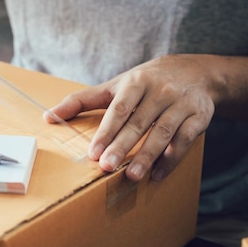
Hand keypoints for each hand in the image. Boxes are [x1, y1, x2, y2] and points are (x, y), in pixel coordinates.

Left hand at [46, 54, 214, 181]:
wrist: (194, 70)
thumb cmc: (144, 82)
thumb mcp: (114, 86)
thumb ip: (82, 100)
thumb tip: (48, 117)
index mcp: (135, 82)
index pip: (119, 109)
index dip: (106, 131)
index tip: (93, 152)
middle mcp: (159, 91)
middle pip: (139, 122)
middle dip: (122, 146)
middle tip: (107, 167)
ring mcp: (181, 103)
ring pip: (164, 133)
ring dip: (148, 156)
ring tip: (131, 176)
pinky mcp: (199, 116)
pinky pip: (185, 141)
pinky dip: (171, 160)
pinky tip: (156, 175)